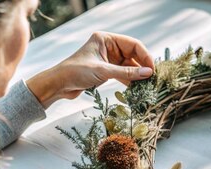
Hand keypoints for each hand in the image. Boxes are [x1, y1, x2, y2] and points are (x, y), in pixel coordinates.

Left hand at [27, 32, 154, 107]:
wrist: (58, 85)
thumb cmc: (75, 72)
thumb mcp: (103, 71)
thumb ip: (127, 72)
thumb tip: (148, 73)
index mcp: (106, 39)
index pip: (133, 44)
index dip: (145, 56)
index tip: (152, 69)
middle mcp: (108, 47)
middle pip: (133, 55)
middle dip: (142, 66)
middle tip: (152, 79)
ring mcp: (108, 59)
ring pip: (129, 65)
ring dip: (137, 75)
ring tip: (147, 85)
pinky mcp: (106, 70)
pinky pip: (123, 73)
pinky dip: (130, 80)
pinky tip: (137, 88)